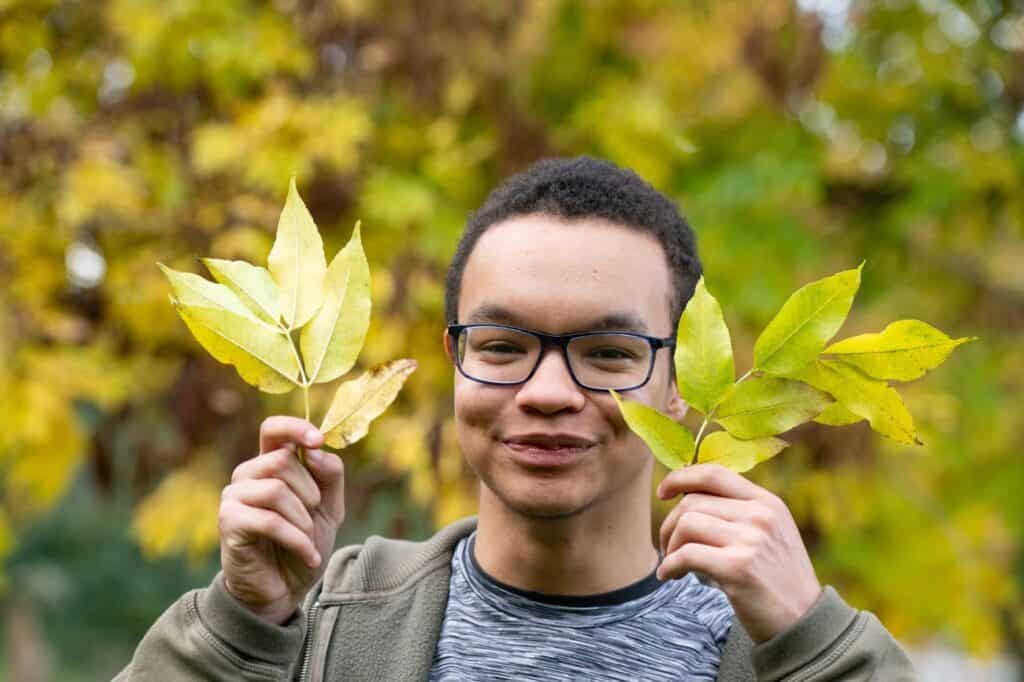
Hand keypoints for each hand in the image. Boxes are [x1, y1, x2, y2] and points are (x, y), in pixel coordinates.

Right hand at [219, 416, 344, 624]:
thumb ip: (330, 475)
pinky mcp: (229, 522)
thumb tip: (315, 451)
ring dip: (303, 519)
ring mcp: (234, 497)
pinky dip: (296, 540)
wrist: (284, 590)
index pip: (273, 429)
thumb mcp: (330, 508)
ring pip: (275, 489)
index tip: (317, 440)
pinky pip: (269, 521)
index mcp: (271, 465)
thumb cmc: (304, 543)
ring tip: (309, 540)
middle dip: (310, 491)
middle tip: (315, 517)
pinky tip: (308, 556)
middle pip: (281, 460)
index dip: (295, 428)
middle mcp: (248, 475)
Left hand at [656, 464, 821, 642]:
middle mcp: (760, 515)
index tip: (663, 492)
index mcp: (768, 502)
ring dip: (669, 545)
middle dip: (669, 523)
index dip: (681, 478)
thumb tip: (688, 495)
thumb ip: (740, 512)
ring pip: (686, 524)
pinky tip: (670, 576)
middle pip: (692, 501)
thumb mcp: (771, 533)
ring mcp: (750, 540)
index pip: (714, 474)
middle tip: (666, 546)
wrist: (805, 622)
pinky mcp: (737, 568)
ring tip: (671, 563)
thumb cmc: (779, 580)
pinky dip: (669, 565)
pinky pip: (686, 555)